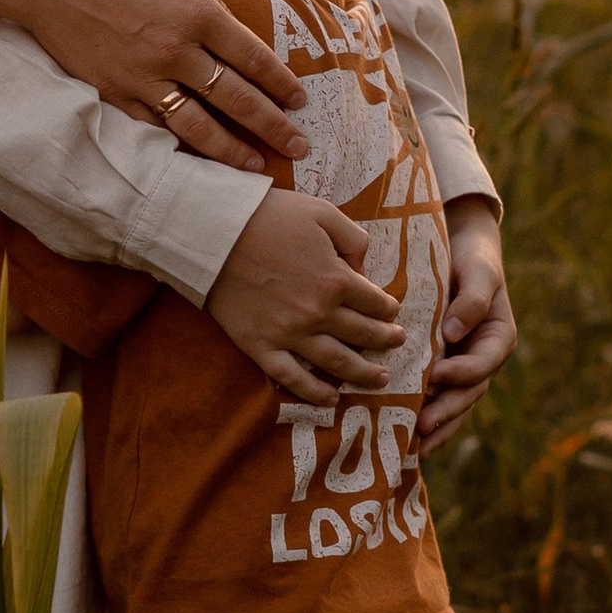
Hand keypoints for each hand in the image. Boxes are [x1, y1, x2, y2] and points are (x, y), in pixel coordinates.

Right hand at [30, 0, 301, 165]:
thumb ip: (205, 8)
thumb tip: (231, 37)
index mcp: (199, 13)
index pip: (254, 58)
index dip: (281, 83)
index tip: (299, 100)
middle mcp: (178, 50)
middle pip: (237, 97)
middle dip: (273, 125)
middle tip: (298, 146)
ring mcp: (145, 76)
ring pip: (199, 125)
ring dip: (232, 150)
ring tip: (256, 168)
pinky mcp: (114, 93)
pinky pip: (154, 128)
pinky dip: (179, 146)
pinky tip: (197, 159)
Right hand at [208, 196, 404, 402]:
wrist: (214, 232)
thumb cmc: (268, 216)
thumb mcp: (322, 213)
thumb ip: (352, 237)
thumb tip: (362, 266)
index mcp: (336, 279)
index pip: (375, 302)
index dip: (388, 308)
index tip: (391, 311)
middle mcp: (319, 312)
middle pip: (362, 333)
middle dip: (385, 339)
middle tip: (397, 343)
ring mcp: (290, 333)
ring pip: (336, 361)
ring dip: (363, 372)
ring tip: (380, 379)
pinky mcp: (261, 345)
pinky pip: (292, 378)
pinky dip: (314, 393)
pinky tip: (331, 399)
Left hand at [415, 198, 516, 450]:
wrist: (459, 249)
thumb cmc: (471, 258)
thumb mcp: (479, 271)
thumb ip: (473, 299)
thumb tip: (454, 333)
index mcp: (497, 338)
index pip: (483, 363)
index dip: (462, 373)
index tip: (436, 376)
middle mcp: (481, 359)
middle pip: (468, 394)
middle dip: (446, 413)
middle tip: (422, 428)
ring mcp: (461, 368)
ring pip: (453, 405)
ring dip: (436, 427)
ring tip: (413, 448)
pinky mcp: (440, 371)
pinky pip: (435, 399)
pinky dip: (423, 419)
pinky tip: (402, 439)